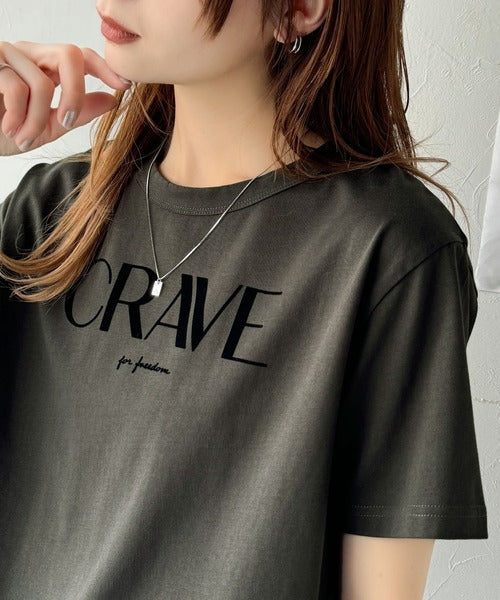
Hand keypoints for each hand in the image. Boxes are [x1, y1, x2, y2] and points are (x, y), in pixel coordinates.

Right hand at [0, 40, 130, 156]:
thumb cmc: (4, 130)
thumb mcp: (47, 126)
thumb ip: (77, 113)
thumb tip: (111, 100)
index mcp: (45, 67)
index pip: (81, 56)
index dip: (105, 67)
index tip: (125, 86)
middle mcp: (28, 54)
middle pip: (70, 55)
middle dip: (75, 94)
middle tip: (65, 122)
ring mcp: (6, 54)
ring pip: (42, 83)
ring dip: (36, 120)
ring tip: (23, 137)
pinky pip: (16, 88)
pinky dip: (17, 117)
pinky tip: (9, 129)